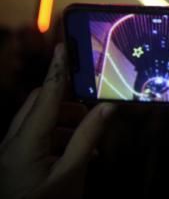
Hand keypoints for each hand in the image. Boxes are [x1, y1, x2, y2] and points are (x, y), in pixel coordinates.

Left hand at [0, 44, 113, 198]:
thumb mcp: (71, 175)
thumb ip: (88, 138)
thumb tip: (106, 107)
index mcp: (25, 141)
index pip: (46, 95)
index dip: (58, 69)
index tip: (65, 46)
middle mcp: (11, 142)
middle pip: (38, 103)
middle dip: (66, 98)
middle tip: (91, 100)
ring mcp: (8, 153)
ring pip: (35, 120)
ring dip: (62, 120)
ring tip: (87, 135)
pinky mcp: (10, 163)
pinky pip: (32, 137)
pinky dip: (54, 136)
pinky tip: (74, 151)